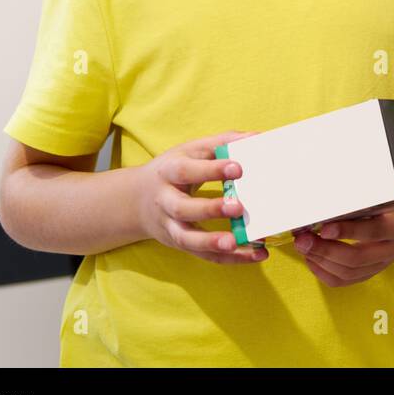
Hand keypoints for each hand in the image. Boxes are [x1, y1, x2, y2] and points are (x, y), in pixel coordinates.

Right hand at [135, 132, 268, 264]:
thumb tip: (257, 136)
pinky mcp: (180, 244)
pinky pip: (204, 255)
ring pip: (188, 238)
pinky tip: (255, 256)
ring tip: (237, 242)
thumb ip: (221, 143)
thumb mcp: (190, 151)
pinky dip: (229, 258)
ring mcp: (170, 226)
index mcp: (169, 172)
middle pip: (183, 208)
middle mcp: (165, 201)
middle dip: (210, 209)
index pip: (187, 171)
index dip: (211, 170)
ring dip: (212, 242)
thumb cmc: (174, 170)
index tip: (238, 168)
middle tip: (239, 207)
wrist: (136, 200)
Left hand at [292, 200, 393, 286]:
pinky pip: (344, 281)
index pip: (374, 231)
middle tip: (302, 239)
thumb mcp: (387, 197)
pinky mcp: (370, 273)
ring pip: (347, 272)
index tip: (324, 226)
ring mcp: (381, 264)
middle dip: (325, 250)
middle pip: (356, 258)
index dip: (348, 231)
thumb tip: (325, 197)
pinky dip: (323, 272)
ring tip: (303, 246)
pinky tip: (311, 259)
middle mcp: (391, 249)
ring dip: (320, 261)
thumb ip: (362, 199)